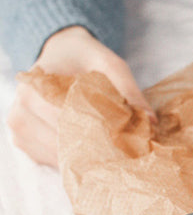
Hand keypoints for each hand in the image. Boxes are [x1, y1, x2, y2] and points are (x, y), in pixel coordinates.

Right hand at [7, 26, 154, 166]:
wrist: (61, 54)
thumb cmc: (86, 59)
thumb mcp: (110, 65)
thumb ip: (129, 90)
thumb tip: (150, 121)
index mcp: (36, 88)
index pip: (69, 119)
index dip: (100, 130)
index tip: (127, 138)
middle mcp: (21, 110)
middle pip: (62, 140)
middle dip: (96, 145)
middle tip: (126, 149)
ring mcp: (20, 129)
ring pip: (56, 156)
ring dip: (85, 156)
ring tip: (112, 151)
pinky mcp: (25, 142)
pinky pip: (50, 161)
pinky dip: (73, 159)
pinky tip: (93, 153)